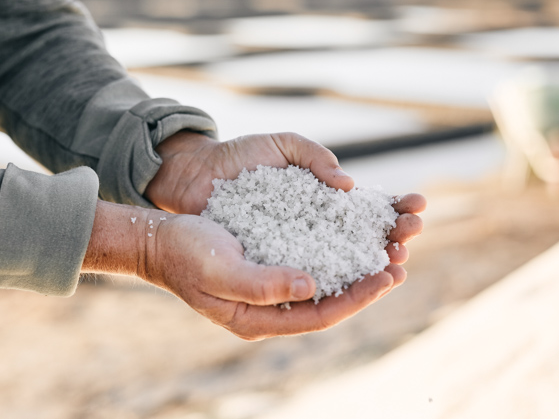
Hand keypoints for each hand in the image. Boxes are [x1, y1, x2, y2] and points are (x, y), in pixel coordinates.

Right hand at [140, 204, 422, 339]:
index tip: (386, 277)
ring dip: (354, 270)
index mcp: (258, 319)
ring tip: (385, 253)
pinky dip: (333, 253)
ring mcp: (269, 288)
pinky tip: (350, 238)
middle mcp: (269, 308)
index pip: (319, 315)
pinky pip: (309, 264)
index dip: (356, 298)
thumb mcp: (220, 268)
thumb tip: (311, 287)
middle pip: (328, 303)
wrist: (160, 238)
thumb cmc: (185, 253)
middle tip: (398, 265)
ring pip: (323, 284)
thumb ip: (261, 283)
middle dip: (365, 287)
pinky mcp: (268, 266)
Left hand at [145, 129, 424, 264]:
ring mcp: (295, 248)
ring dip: (372, 263)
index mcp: (321, 198)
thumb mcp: (281, 146)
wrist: (193, 175)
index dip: (395, 209)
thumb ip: (314, 155)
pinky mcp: (273, 264)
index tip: (418, 205)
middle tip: (412, 235)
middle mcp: (313, 227)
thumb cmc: (238, 158)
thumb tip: (348, 186)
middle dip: (393, 236)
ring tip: (397, 261)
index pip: (367, 208)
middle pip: (363, 237)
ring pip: (342, 261)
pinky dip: (334, 279)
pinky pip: (307, 275)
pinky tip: (355, 278)